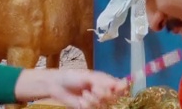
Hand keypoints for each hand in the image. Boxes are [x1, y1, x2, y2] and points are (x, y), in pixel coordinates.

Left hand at [14, 68, 128, 108]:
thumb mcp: (90, 76)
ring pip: (104, 105)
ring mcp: (97, 102)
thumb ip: (105, 81)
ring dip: (93, 99)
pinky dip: (87, 105)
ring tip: (84, 94)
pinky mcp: (89, 108)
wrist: (57, 86)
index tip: (117, 88)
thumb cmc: (73, 77)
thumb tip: (123, 83)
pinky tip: (81, 101)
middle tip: (93, 88)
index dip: (121, 89)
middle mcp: (104, 93)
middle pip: (114, 98)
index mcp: (106, 82)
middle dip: (103, 94)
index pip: (121, 87)